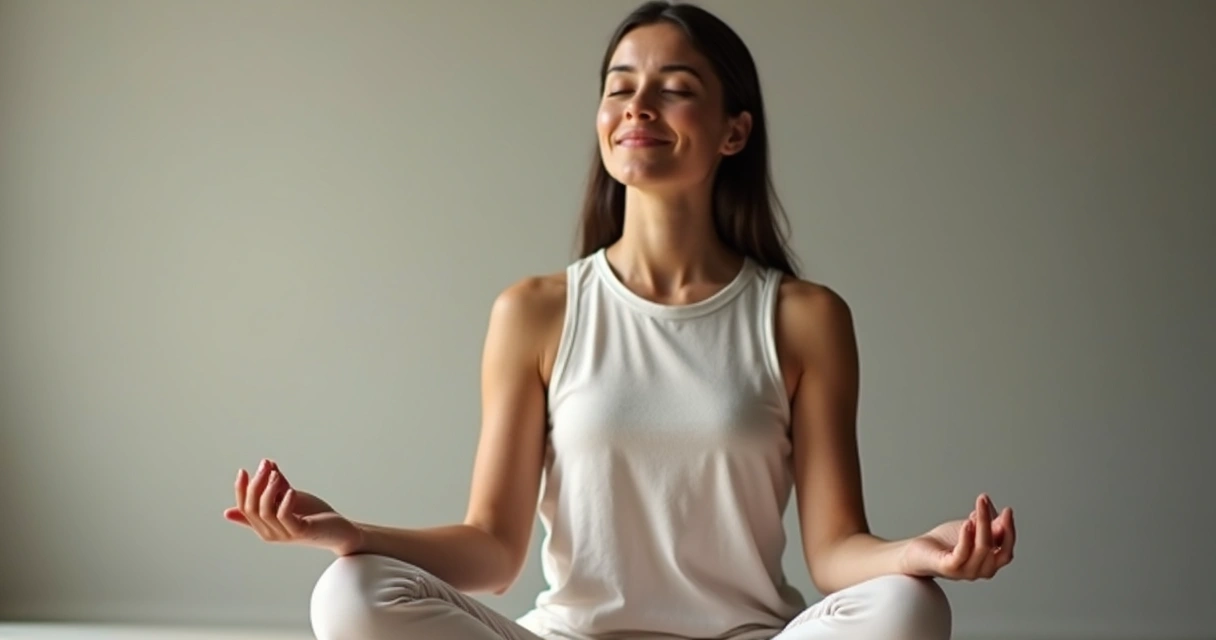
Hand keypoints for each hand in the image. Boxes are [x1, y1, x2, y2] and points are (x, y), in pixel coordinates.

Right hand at [223, 458, 363, 554]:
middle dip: (255, 485)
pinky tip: (291, 490)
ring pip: (265, 512)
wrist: (339, 531)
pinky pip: (285, 517)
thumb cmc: (315, 516)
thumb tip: (266, 464)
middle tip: (264, 466)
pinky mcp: (300, 532)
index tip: (243, 471)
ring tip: (277, 475)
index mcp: (265, 525)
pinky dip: (285, 501)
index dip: (240, 490)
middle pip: (251, 509)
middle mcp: (270, 533)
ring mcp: (284, 534)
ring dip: (269, 489)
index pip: (244, 508)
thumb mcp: (292, 496)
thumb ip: (278, 484)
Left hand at [900, 493, 1014, 580]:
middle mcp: (980, 570)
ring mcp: (965, 572)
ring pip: (982, 548)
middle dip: (999, 525)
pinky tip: (967, 523)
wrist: (917, 552)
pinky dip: (967, 537)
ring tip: (979, 505)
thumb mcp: (971, 530)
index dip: (1010, 531)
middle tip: (991, 504)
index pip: (1006, 550)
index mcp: (989, 563)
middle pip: (996, 548)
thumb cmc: (945, 542)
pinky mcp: (949, 568)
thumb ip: (987, 526)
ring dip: (982, 523)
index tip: (1008, 511)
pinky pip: (963, 553)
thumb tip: (1003, 518)